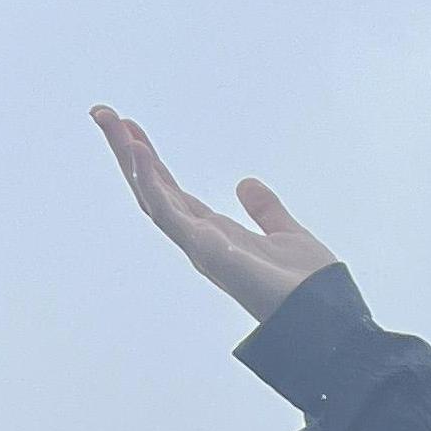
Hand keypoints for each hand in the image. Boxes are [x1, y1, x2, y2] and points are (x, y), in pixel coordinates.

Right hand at [93, 108, 338, 321]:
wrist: (328, 316)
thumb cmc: (311, 287)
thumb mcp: (288, 235)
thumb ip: (266, 210)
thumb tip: (246, 183)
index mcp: (214, 234)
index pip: (171, 191)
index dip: (150, 161)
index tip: (131, 127)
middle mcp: (199, 240)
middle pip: (152, 189)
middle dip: (126, 152)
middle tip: (103, 114)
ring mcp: (199, 246)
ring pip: (151, 196)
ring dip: (128, 158)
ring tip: (108, 120)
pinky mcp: (206, 252)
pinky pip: (169, 214)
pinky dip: (151, 183)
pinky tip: (138, 153)